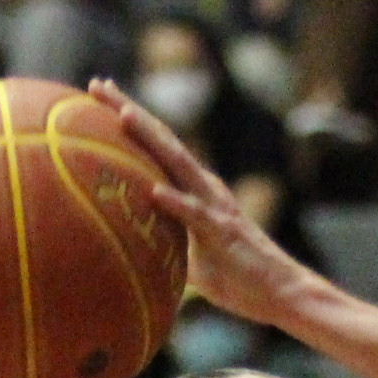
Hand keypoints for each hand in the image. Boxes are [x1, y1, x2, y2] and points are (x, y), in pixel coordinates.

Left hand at [94, 80, 312, 326]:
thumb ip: (167, 241)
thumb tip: (135, 248)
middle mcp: (204, 186)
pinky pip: (195, 215)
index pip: (158, 144)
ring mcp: (214, 206)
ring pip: (177, 164)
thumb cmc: (236, 277)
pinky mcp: (222, 232)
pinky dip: (175, 202)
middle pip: (162, 140)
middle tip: (97, 85)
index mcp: (195, 188)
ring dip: (150, 138)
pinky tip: (153, 191)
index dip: (130, 117)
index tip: (99, 92)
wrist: (280, 292)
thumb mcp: (190, 256)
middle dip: (129, 110)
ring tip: (122, 115)